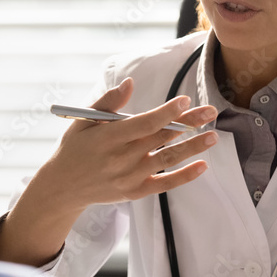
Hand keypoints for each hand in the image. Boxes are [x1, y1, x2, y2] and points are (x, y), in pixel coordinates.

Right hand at [0, 77, 217, 265]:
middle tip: (211, 112)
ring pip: (167, 160)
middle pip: (161, 138)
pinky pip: (164, 184)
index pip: (144, 123)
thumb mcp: (83, 120)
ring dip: (192, 148)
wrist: (63, 186)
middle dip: (188, 124)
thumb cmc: (75, 147)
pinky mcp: (134, 192)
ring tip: (213, 135)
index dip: (167, 112)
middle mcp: (121, 158)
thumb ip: (108, 102)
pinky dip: (184, 177)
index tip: (185, 101)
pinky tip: (202, 166)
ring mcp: (129, 177)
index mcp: (108, 137)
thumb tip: (130, 83)